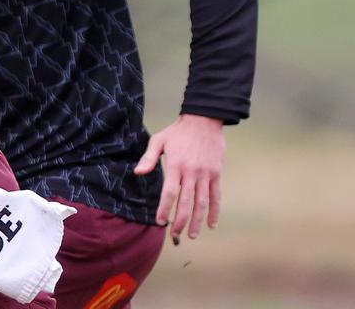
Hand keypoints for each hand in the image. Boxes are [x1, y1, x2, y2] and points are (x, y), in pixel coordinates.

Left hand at [133, 113, 224, 241]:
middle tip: (175, 234)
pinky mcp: (217, 174)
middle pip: (186, 203)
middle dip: (180, 221)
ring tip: (191, 234)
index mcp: (176, 165)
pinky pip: (216, 196)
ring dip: (196, 221)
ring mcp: (206, 174)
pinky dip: (215, 211)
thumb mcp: (159, 140)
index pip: (170, 193)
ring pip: (202, 203)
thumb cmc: (178, 131)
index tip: (160, 222)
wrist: (204, 120)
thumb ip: (149, 158)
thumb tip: (138, 173)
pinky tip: (211, 224)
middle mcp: (192, 172)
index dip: (164, 209)